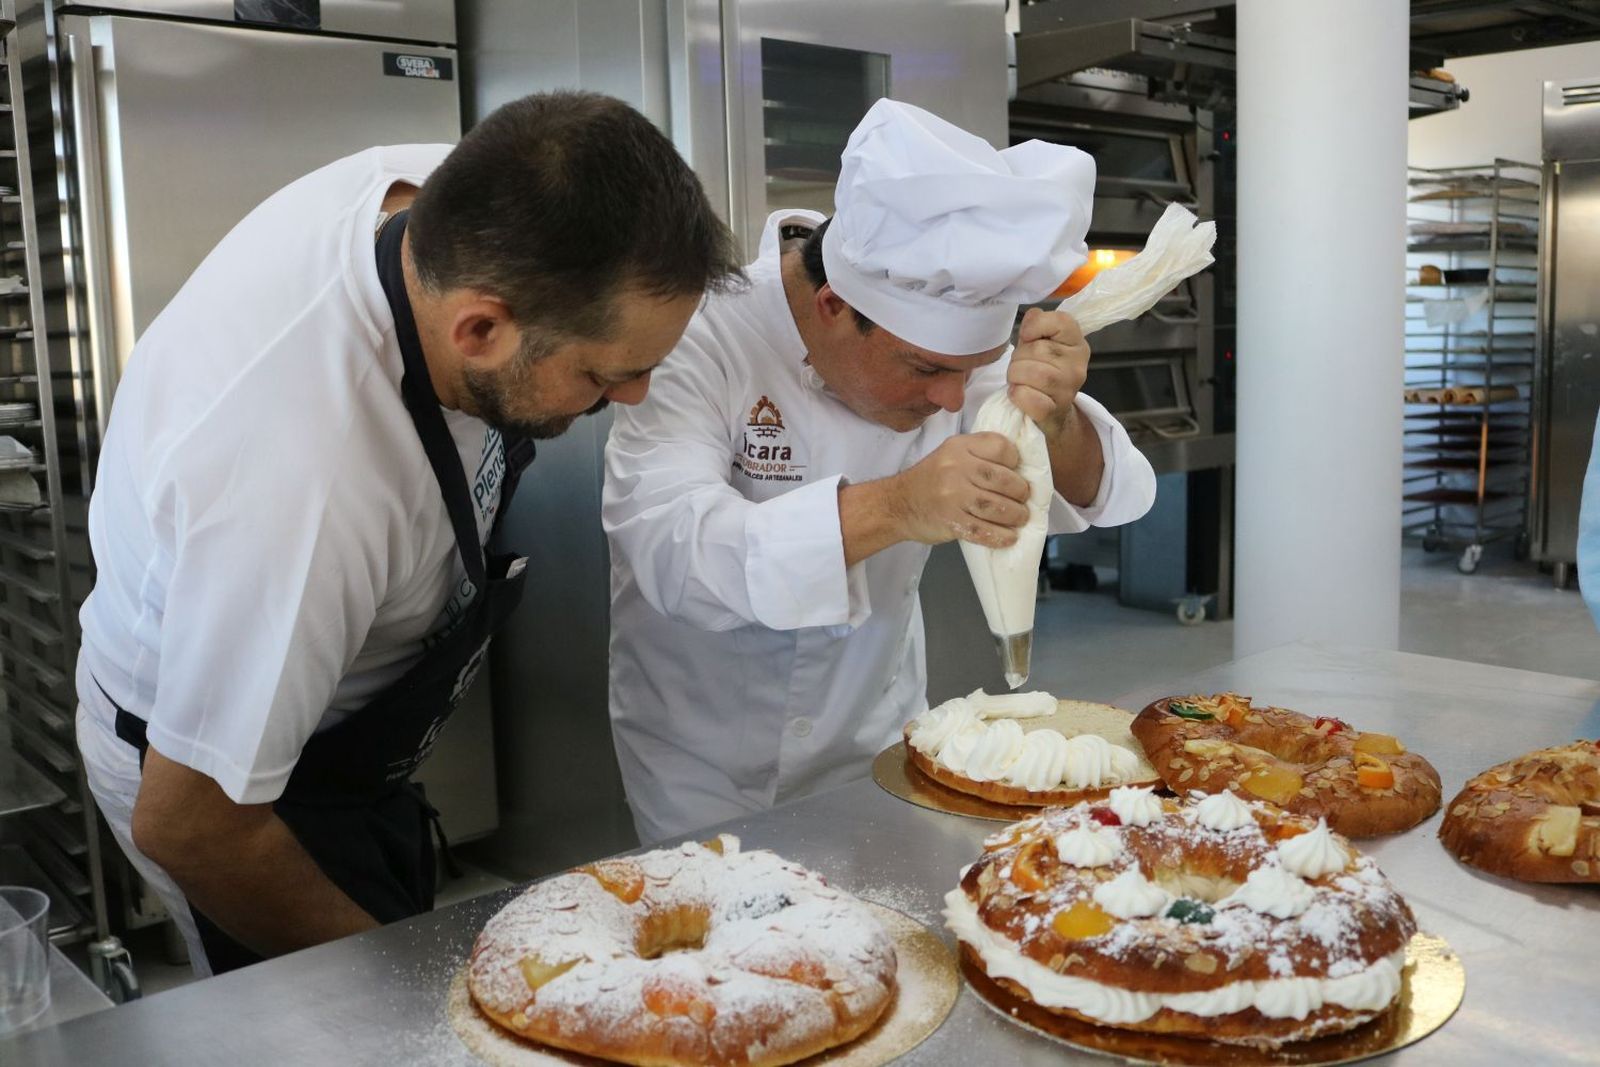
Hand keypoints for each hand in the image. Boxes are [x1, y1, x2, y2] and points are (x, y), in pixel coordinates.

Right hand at [888, 432, 1030, 547]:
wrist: (896, 504)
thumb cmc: (930, 479)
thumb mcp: (950, 454)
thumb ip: (979, 455)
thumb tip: (1019, 469)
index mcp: (959, 447)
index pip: (1001, 447)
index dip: (1015, 461)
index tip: (1016, 472)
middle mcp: (956, 469)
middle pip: (1004, 480)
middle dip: (1021, 492)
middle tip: (1022, 500)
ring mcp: (953, 497)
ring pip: (997, 507)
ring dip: (1015, 516)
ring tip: (1019, 518)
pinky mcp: (951, 522)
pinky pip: (984, 531)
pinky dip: (1001, 536)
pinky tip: (1009, 537)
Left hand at [1007, 308, 1089, 438]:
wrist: (1054, 413)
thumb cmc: (1044, 372)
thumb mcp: (1041, 343)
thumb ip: (1036, 325)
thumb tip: (1032, 316)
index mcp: (1076, 343)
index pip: (1061, 321)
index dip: (1037, 325)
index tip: (1028, 336)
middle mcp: (1077, 365)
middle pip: (1036, 350)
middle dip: (1018, 357)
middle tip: (1022, 367)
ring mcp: (1067, 389)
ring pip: (1028, 372)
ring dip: (1014, 376)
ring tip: (1019, 380)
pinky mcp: (1054, 410)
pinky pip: (1026, 396)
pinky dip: (1016, 394)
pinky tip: (1018, 394)